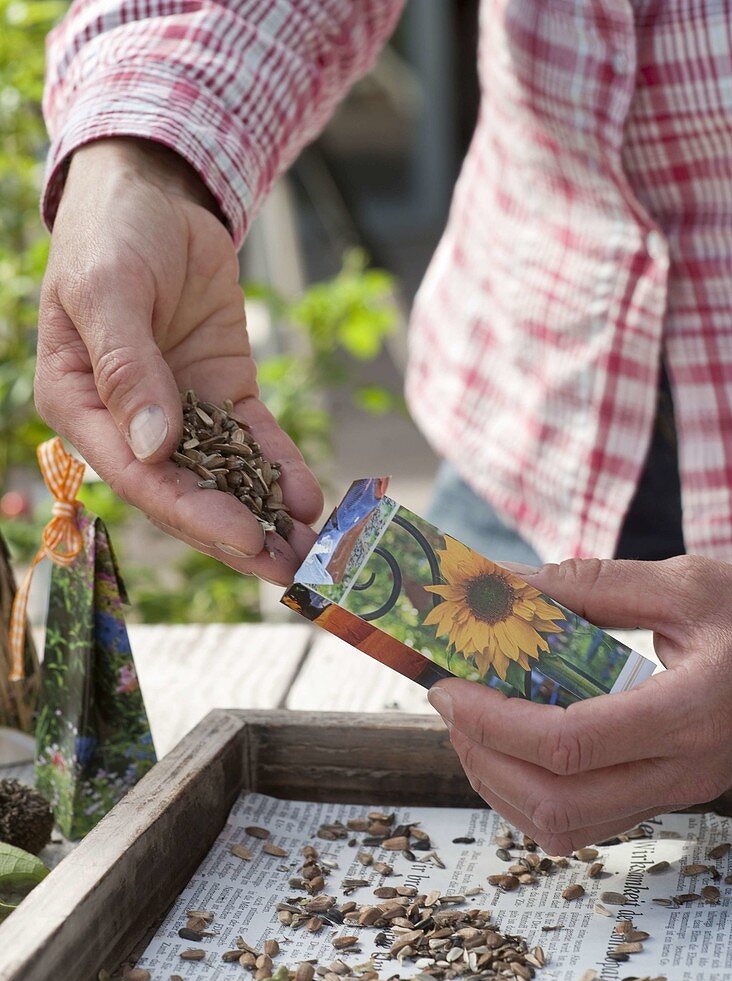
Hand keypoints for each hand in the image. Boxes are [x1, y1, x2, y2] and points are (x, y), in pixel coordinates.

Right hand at [35, 138, 322, 583]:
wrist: (153, 195)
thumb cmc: (111, 234)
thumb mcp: (108, 290)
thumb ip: (127, 368)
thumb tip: (155, 448)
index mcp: (82, 406)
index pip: (140, 477)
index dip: (194, 513)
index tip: (246, 539)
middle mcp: (130, 424)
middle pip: (187, 493)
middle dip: (240, 535)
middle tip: (293, 571)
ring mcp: (181, 413)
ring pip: (225, 479)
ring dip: (267, 518)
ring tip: (314, 555)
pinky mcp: (222, 395)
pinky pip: (254, 443)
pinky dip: (282, 473)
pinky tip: (311, 499)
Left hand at [428, 556, 731, 853]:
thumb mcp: (687, 583)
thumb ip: (594, 584)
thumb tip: (505, 583)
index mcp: (692, 711)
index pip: (573, 743)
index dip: (495, 721)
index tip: (450, 686)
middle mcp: (684, 769)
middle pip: (558, 802)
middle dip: (484, 756)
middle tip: (451, 704)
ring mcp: (675, 793)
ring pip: (564, 827)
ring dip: (498, 782)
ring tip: (471, 723)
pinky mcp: (663, 798)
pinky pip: (581, 826)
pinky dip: (526, 795)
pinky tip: (510, 748)